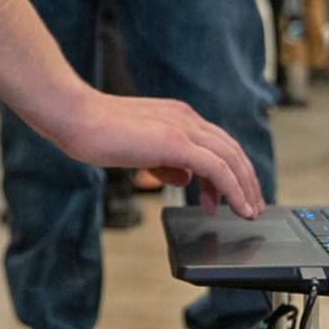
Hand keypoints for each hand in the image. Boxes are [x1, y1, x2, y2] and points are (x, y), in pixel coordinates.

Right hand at [60, 91, 263, 218]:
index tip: (228, 197)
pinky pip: (218, 169)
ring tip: (249, 212)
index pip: (216, 143)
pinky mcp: (178, 142)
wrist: (76, 117)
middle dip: (246, 181)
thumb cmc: (96, 132)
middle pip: (232, 150)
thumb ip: (164, 162)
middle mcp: (186, 118)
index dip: (229, 172)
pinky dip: (233, 190)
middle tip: (251, 207)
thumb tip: (185, 178)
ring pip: (231, 159)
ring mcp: (183, 128)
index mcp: (177, 116)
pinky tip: (237, 207)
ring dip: (245, 188)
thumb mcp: (138, 150)